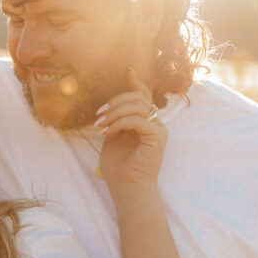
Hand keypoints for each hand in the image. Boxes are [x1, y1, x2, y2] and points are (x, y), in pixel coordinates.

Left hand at [95, 68, 166, 188]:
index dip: (136, 82)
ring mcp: (158, 130)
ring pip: (138, 105)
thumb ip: (116, 119)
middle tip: (99, 115)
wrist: (126, 188)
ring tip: (100, 125)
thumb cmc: (118, 166)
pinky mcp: (157, 137)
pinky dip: (119, 123)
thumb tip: (110, 105)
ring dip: (115, 112)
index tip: (128, 70)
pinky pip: (137, 120)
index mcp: (145, 122)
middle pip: (138, 97)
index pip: (144, 96)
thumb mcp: (113, 136)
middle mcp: (155, 124)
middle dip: (116, 101)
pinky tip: (107, 132)